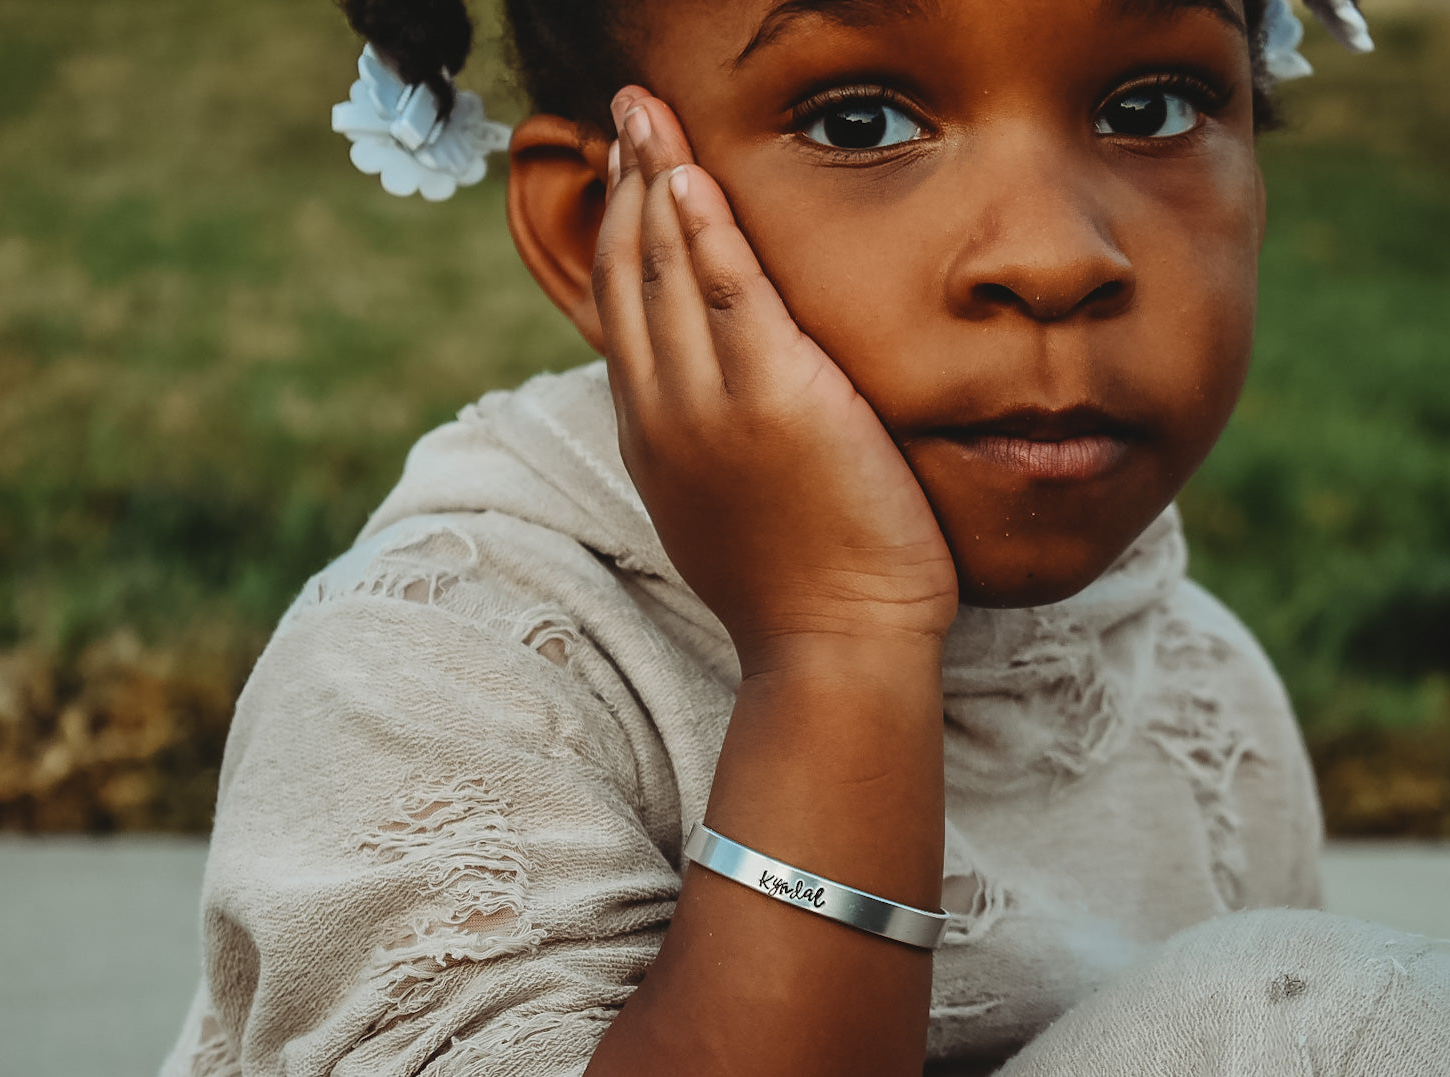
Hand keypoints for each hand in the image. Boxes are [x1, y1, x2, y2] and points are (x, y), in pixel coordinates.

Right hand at [593, 88, 958, 673]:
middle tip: (627, 109)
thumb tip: (705, 398)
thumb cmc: (794, 584)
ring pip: (665, 270)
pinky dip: (704, 230)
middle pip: (628, 271)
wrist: (833, 643)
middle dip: (625, 180)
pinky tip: (691, 175)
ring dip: (655, 179)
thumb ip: (701, 439)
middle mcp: (662, 410)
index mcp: (650, 432)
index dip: (617, 228)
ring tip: (647, 111)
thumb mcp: (718, 505)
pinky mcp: (776, 398)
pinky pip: (727, 293)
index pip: (619, 306)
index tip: (623, 171)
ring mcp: (710, 404)